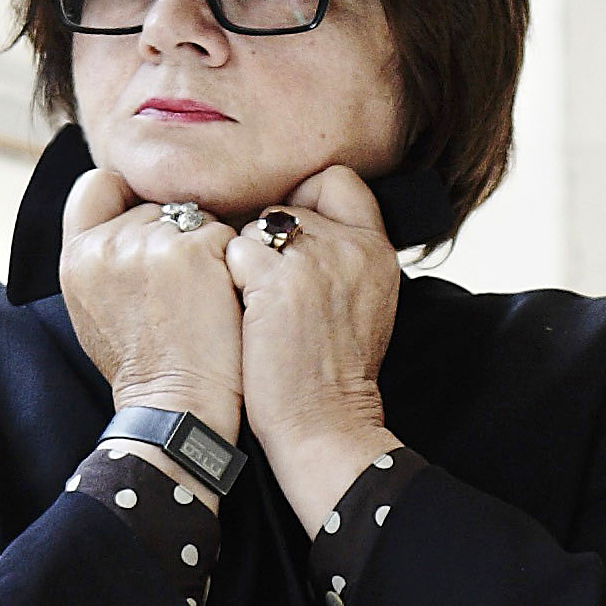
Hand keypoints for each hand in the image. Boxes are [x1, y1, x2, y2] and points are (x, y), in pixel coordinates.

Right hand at [59, 166, 242, 442]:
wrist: (175, 409)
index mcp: (76, 258)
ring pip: (193, 215)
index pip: (97, 184)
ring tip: (198, 300)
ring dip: (204, 247)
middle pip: (155, 204)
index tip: (145, 226)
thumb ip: (102, 258)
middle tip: (176, 294)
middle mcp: (106, 244)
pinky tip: (222, 300)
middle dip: (172, 235)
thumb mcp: (95, 309)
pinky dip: (231, 262)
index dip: (126, 195)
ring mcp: (150, 243)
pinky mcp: (194, 249)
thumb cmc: (144, 367)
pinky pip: (226, 232)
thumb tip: (126, 215)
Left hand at [223, 165, 402, 532]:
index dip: (305, 198)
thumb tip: (299, 228)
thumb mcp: (362, 304)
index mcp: (378, 249)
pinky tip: (240, 316)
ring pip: (255, 226)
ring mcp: (314, 256)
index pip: (338, 181)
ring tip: (255, 310)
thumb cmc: (330, 376)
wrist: (324, 424)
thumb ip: (341, 258)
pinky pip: (232, 251)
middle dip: (267, 241)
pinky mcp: (275, 276)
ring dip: (245, 261)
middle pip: (287, 205)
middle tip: (267, 291)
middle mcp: (351, 243)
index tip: (287, 238)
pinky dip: (228, 280)